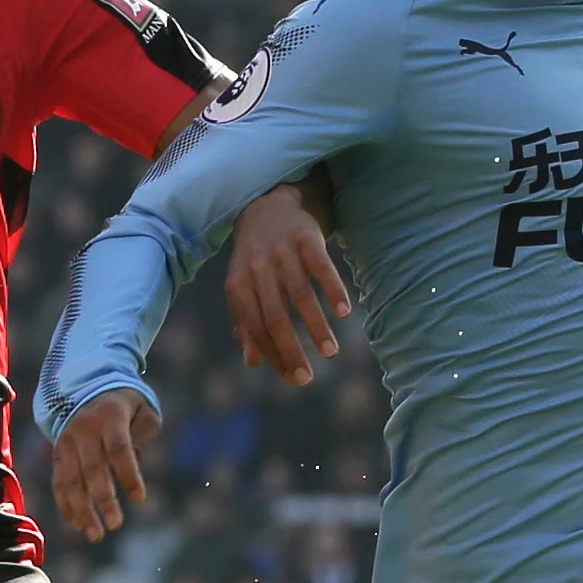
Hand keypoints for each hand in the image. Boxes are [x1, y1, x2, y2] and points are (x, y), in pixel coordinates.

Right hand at [50, 389, 162, 541]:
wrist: (88, 389)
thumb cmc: (126, 407)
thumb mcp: (144, 411)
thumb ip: (143, 435)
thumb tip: (134, 465)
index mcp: (109, 416)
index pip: (119, 449)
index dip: (129, 475)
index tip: (140, 499)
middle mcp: (84, 429)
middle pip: (92, 469)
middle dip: (103, 500)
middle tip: (116, 525)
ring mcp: (67, 442)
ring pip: (71, 481)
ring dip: (82, 510)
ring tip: (96, 535)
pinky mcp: (58, 454)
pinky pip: (59, 483)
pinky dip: (67, 505)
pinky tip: (79, 525)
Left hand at [226, 183, 350, 384]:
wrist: (266, 205)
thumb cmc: (255, 258)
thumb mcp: (242, 287)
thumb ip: (245, 323)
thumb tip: (252, 362)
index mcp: (237, 286)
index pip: (255, 329)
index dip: (274, 356)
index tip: (294, 378)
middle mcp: (257, 270)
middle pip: (276, 318)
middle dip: (292, 351)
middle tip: (308, 378)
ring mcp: (281, 253)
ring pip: (300, 296)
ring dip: (316, 327)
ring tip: (331, 352)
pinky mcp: (305, 238)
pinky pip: (321, 267)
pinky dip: (333, 289)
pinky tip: (345, 312)